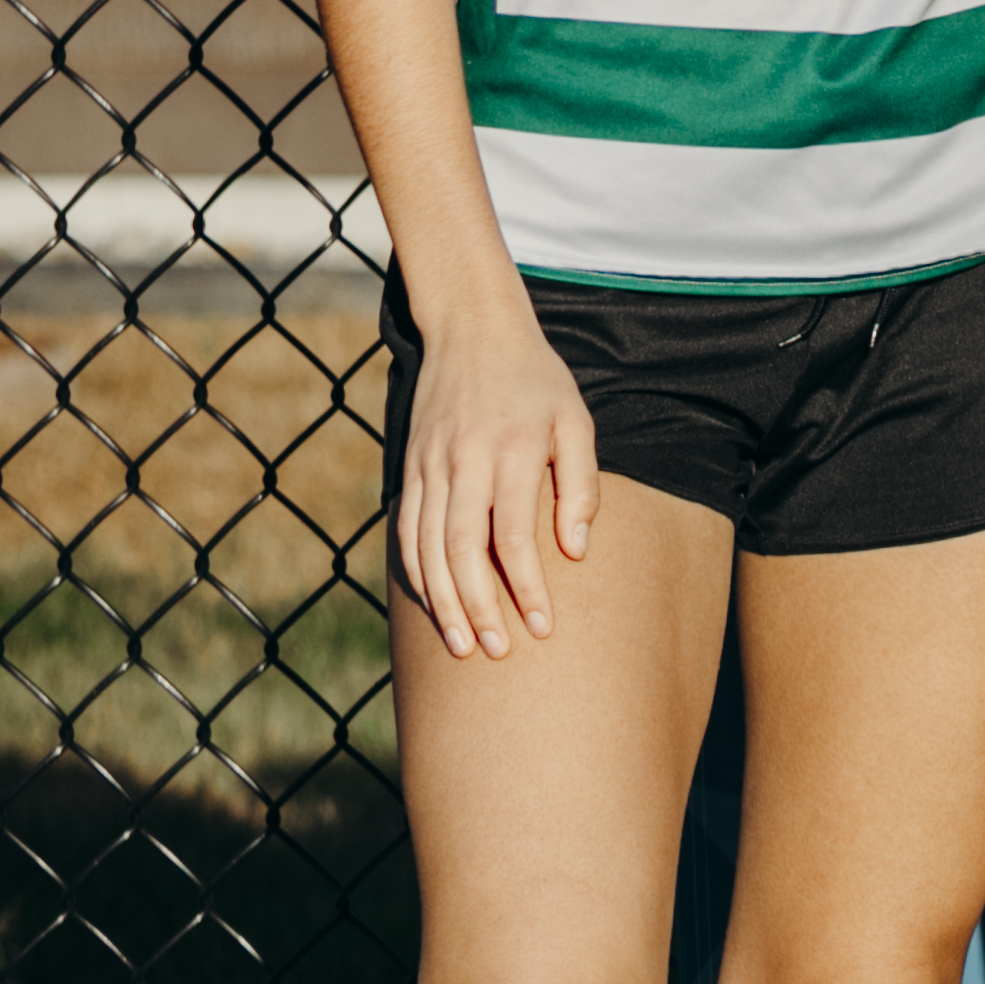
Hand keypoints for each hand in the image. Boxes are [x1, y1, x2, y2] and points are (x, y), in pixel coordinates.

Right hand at [393, 284, 598, 662]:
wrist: (473, 332)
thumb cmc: (538, 382)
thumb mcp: (575, 421)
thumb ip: (579, 486)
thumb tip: (575, 551)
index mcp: (510, 452)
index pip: (512, 538)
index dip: (526, 588)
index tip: (543, 627)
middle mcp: (462, 463)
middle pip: (460, 552)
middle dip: (478, 608)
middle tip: (498, 652)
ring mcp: (429, 467)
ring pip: (425, 549)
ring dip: (442, 603)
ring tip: (463, 645)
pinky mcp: (409, 469)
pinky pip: (406, 532)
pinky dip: (415, 574)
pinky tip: (433, 605)